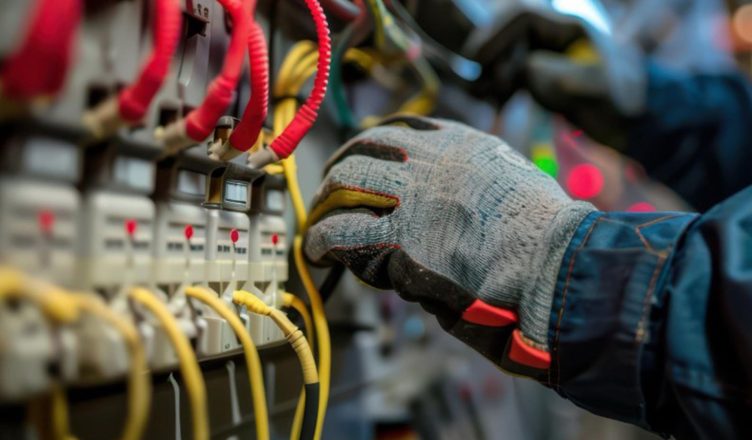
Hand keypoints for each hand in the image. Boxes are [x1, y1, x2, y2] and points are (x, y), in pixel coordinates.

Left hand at [304, 116, 593, 375]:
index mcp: (461, 143)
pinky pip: (341, 231)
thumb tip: (463, 199)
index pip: (402, 127)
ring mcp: (409, 198)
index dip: (374, 142)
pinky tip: (316, 249)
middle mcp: (429, 161)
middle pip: (365, 147)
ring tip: (319, 218)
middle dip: (342, 166)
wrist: (547, 260)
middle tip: (332, 186)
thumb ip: (482, 178)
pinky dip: (321, 238)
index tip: (364, 153)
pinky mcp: (397, 240)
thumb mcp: (517, 179)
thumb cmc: (546, 232)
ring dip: (326, 199)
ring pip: (346, 182)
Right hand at [467, 7, 645, 150]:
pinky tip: (495, 103)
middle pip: (508, 33)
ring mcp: (549, 56)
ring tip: (484, 96)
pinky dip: (500, 87)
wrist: (636, 125)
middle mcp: (556, 36)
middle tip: (480, 84)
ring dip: (491, 73)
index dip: (494, 34)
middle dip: (490, 55)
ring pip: (507, 54)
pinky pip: (513, 74)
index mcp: (570, 27)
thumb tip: (520, 70)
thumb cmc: (617, 103)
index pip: (521, 17)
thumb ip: (548, 72)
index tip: (477, 59)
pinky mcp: (545, 77)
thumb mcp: (585, 87)